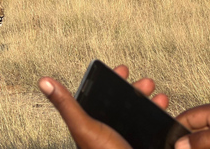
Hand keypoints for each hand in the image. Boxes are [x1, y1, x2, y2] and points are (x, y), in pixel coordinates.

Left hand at [38, 65, 168, 148]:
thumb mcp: (84, 128)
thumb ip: (66, 105)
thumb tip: (44, 81)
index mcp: (90, 125)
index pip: (98, 97)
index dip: (110, 81)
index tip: (121, 69)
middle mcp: (106, 133)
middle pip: (121, 105)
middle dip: (135, 90)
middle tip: (146, 83)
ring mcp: (123, 141)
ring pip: (137, 116)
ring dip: (149, 103)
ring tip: (159, 96)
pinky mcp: (139, 146)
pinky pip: (151, 130)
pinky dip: (160, 119)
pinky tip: (166, 114)